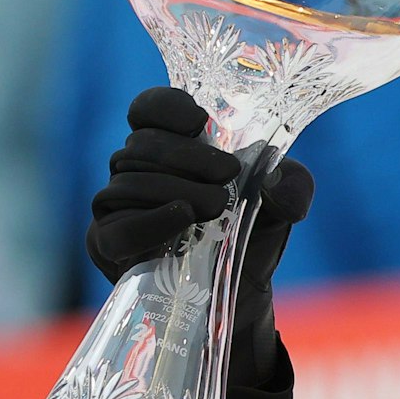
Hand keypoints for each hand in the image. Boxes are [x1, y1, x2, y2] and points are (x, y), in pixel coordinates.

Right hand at [86, 86, 314, 384]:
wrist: (245, 292)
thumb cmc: (254, 234)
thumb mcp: (285, 204)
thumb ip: (292, 184)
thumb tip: (275, 181)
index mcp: (171, 145)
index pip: (148, 108)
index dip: (165, 106)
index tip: (197, 121)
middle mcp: (136, 169)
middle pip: (142, 144)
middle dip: (188, 156)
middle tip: (227, 177)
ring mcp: (117, 206)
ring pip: (129, 183)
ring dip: (178, 190)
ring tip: (217, 208)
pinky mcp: (107, 243)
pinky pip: (118, 228)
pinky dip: (152, 221)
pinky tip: (183, 216)